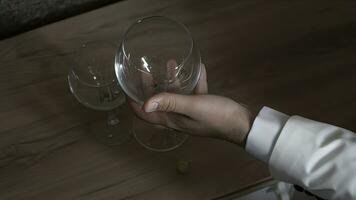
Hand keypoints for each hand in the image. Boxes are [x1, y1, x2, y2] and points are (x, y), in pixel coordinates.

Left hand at [129, 64, 252, 146]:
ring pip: (176, 95)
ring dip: (172, 81)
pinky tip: (198, 68)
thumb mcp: (192, 106)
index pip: (145, 114)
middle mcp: (178, 117)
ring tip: (170, 63)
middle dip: (150, 87)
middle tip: (146, 71)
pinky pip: (194, 92)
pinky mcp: (202, 107)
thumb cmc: (217, 116)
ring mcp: (190, 112)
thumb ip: (170, 102)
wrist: (243, 124)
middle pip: (158, 102)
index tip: (126, 87)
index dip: (133, 102)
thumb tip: (144, 104)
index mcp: (172, 120)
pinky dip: (194, 81)